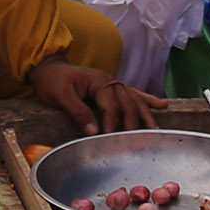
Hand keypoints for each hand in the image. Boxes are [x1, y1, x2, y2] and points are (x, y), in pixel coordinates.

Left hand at [30, 59, 164, 133]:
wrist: (48, 68)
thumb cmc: (52, 81)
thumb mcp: (60, 96)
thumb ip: (78, 112)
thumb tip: (94, 131)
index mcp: (98, 81)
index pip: (112, 106)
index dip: (113, 123)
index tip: (111, 138)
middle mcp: (110, 81)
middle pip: (128, 103)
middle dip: (133, 123)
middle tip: (136, 142)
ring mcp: (113, 83)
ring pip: (135, 99)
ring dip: (146, 114)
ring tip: (155, 130)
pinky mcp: (113, 88)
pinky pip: (134, 94)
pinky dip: (147, 100)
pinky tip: (161, 105)